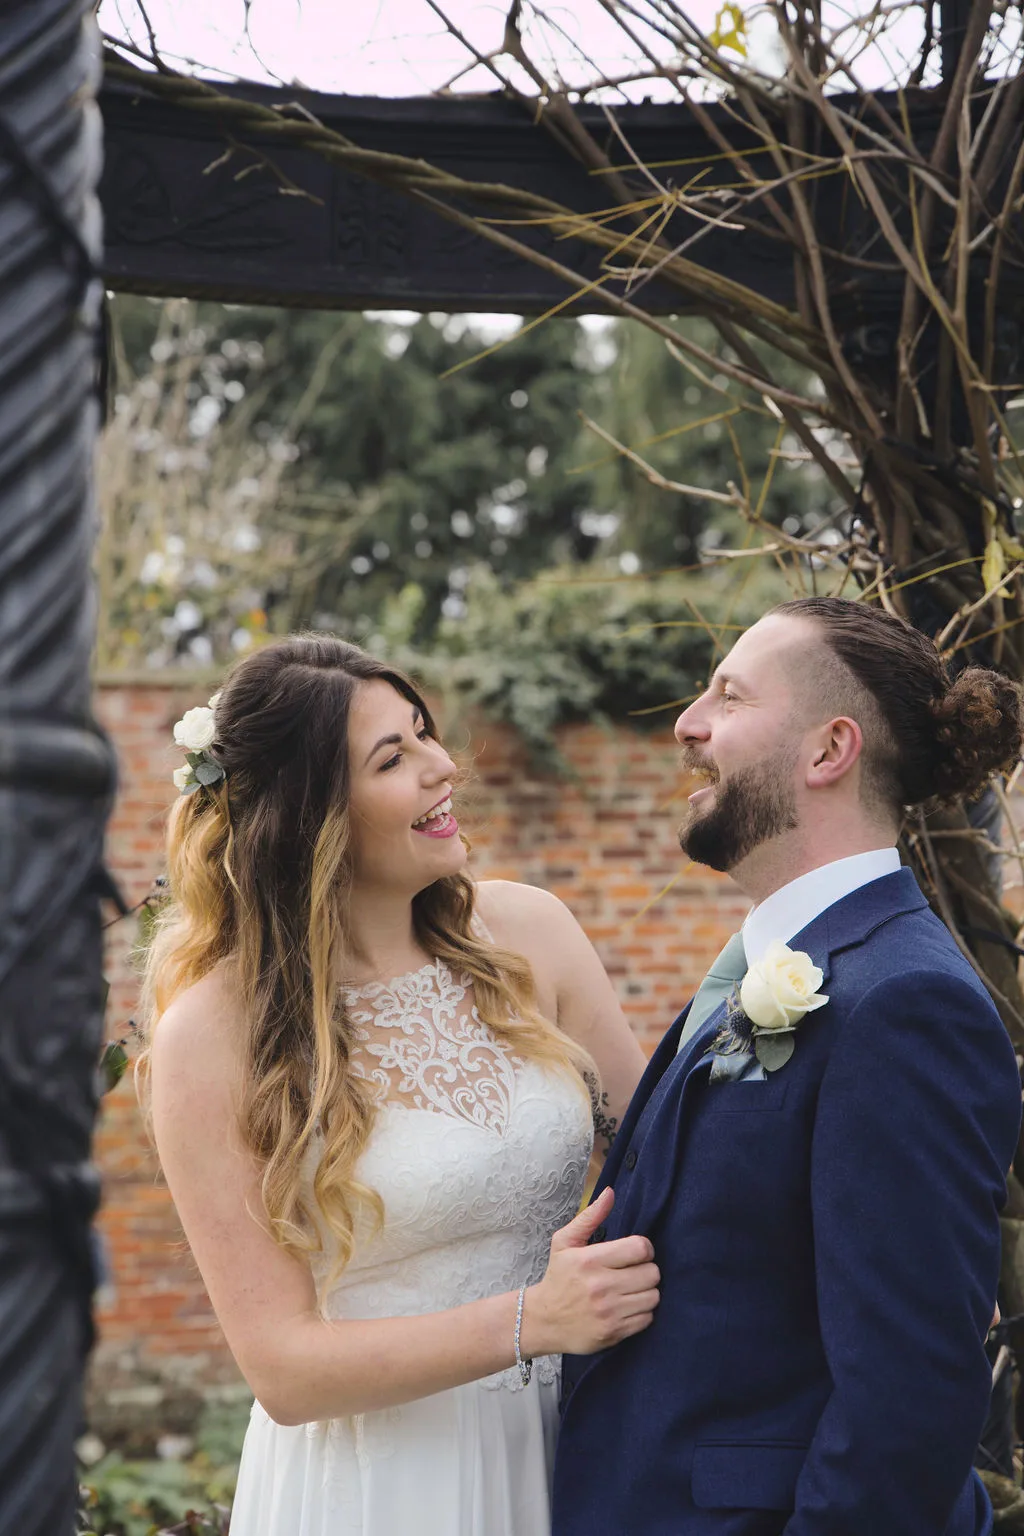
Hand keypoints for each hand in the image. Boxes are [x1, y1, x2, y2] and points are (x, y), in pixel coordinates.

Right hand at [520, 1187, 659, 1357]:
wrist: (544, 1321)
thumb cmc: (558, 1277)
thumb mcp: (565, 1242)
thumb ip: (590, 1216)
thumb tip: (610, 1193)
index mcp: (591, 1260)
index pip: (640, 1248)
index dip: (644, 1248)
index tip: (635, 1253)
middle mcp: (601, 1286)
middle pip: (652, 1273)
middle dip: (646, 1270)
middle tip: (633, 1272)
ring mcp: (609, 1312)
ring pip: (653, 1296)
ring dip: (646, 1292)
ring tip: (632, 1289)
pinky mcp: (614, 1332)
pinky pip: (647, 1318)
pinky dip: (642, 1312)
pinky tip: (627, 1307)